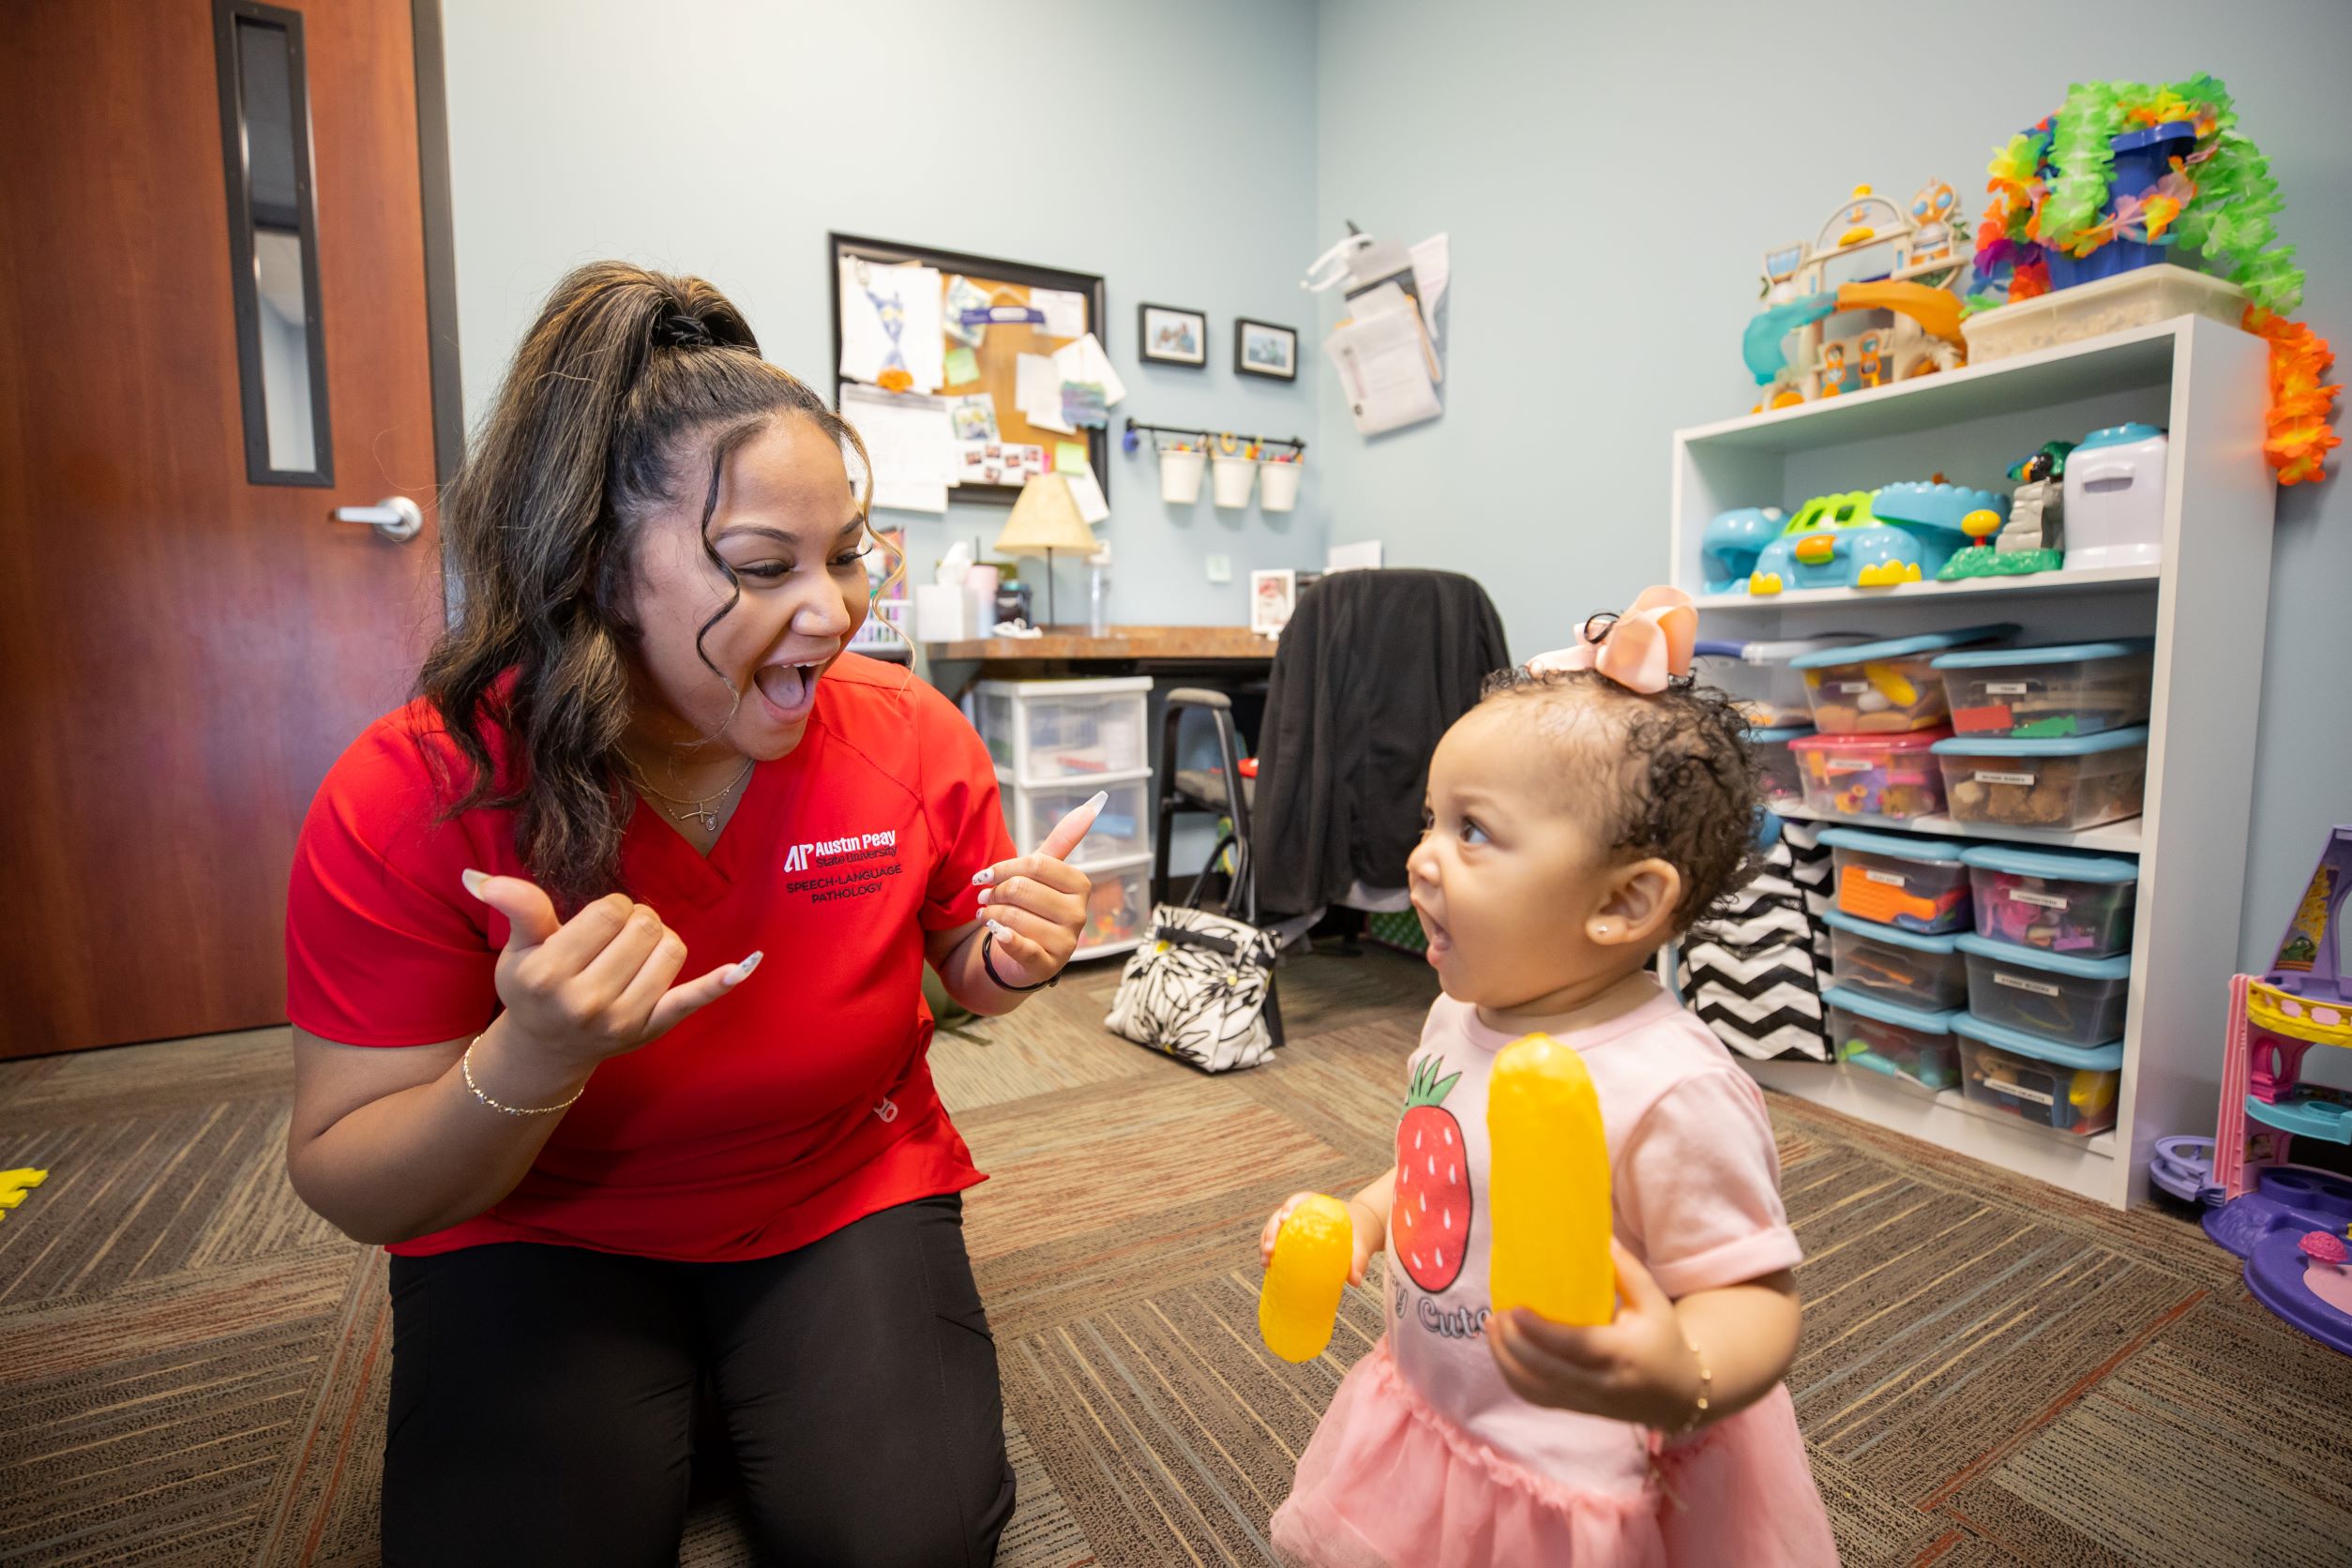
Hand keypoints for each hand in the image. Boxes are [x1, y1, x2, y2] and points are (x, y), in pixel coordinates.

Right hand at [463, 870, 755, 1070]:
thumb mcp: (517, 947)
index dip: (609, 909)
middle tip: (610, 943)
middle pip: (644, 926)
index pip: (610, 911)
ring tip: (629, 957)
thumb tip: (479, 876)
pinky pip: (692, 1000)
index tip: (593, 926)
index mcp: (548, 974)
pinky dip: (720, 983)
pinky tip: (746, 965)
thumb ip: (516, 908)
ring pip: (671, 949)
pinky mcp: (652, 1030)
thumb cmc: (532, 987)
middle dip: (632, 921)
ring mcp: (623, 1020)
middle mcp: (586, 1001)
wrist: (546, 1048)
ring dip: (656, 943)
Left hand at [973, 793, 1101, 988]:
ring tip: (986, 913)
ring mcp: (1066, 943)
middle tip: (984, 896)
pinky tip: (996, 932)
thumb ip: (1064, 840)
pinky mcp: (1047, 966)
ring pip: (1014, 916)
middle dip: (995, 892)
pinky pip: (1021, 946)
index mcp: (1080, 885)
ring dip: (990, 913)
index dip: (1004, 868)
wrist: (1024, 954)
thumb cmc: (1033, 907)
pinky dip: (1004, 937)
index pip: (1037, 865)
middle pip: (1022, 889)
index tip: (986, 875)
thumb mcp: (1044, 873)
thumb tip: (1093, 803)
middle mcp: (1079, 914)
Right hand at [1260, 1191, 1383, 1285]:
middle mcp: (1302, 1213)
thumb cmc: (1359, 1234)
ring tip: (1266, 1262)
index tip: (1285, 1218)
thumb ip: (1359, 1259)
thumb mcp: (1361, 1243)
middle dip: (1271, 1231)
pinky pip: (1278, 1243)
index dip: (1290, 1207)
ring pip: (1274, 1229)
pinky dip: (1271, 1253)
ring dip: (1266, 1243)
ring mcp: (1295, 1226)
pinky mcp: (1293, 1239)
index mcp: (1317, 1206)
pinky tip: (1268, 1267)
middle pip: (1280, 1216)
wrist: (1360, 1235)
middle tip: (1270, 1250)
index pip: (1299, 1200)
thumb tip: (1355, 1280)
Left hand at [1487, 1239, 1702, 1428]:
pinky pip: (1537, 1399)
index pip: (1574, 1346)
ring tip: (1490, 1329)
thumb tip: (1601, 1236)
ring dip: (1506, 1362)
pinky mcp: (1577, 1409)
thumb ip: (1628, 1270)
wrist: (1679, 1393)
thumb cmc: (1663, 1339)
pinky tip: (1502, 1352)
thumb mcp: (1654, 1303)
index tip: (1513, 1309)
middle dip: (1512, 1345)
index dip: (1539, 1332)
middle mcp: (1602, 1384)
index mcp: (1622, 1355)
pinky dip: (1514, 1378)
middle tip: (1494, 1315)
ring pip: (1535, 1391)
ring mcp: (1587, 1402)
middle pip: (1546, 1371)